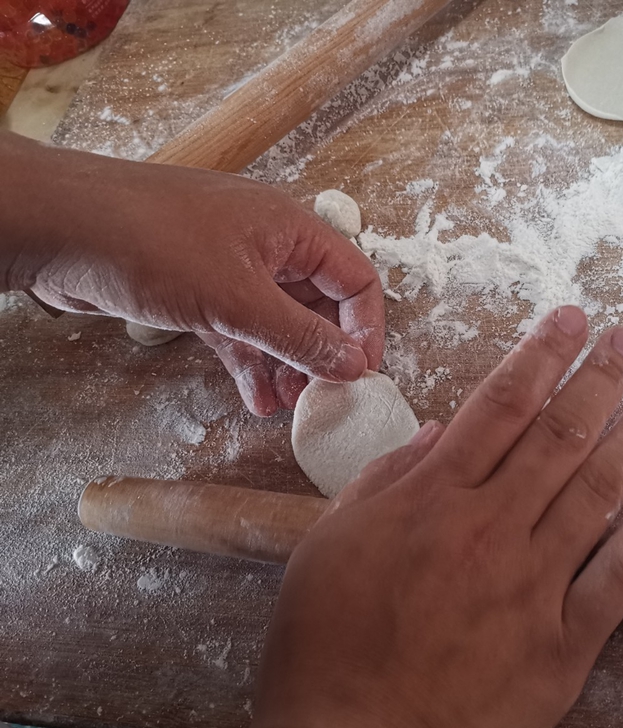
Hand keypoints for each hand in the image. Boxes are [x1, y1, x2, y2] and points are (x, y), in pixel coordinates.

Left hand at [1, 132, 382, 414]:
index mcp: (291, 229)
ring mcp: (230, 265)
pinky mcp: (196, 288)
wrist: (59, 227)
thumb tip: (352, 365)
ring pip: (277, 321)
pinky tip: (253, 396)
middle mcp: (267, 244)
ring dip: (286, 364)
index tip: (357, 375)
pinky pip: (239, 329)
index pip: (355, 279)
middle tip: (317, 398)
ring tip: (285, 405)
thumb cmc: (152, 243)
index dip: (364, 329)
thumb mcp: (239, 300)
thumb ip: (301, 337)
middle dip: (320, 353)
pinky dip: (249, 361)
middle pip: (318, 304)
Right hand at [243, 306, 622, 727]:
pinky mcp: (561, 646)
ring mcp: (532, 587)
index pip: (501, 405)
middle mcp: (490, 530)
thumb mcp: (328, 543)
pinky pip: (618, 579)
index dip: (541, 355)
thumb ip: (385, 479)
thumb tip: (440, 433)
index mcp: (432, 500)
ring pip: (597, 494)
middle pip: (560, 434)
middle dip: (600, 378)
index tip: (571, 321)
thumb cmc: (325, 646)